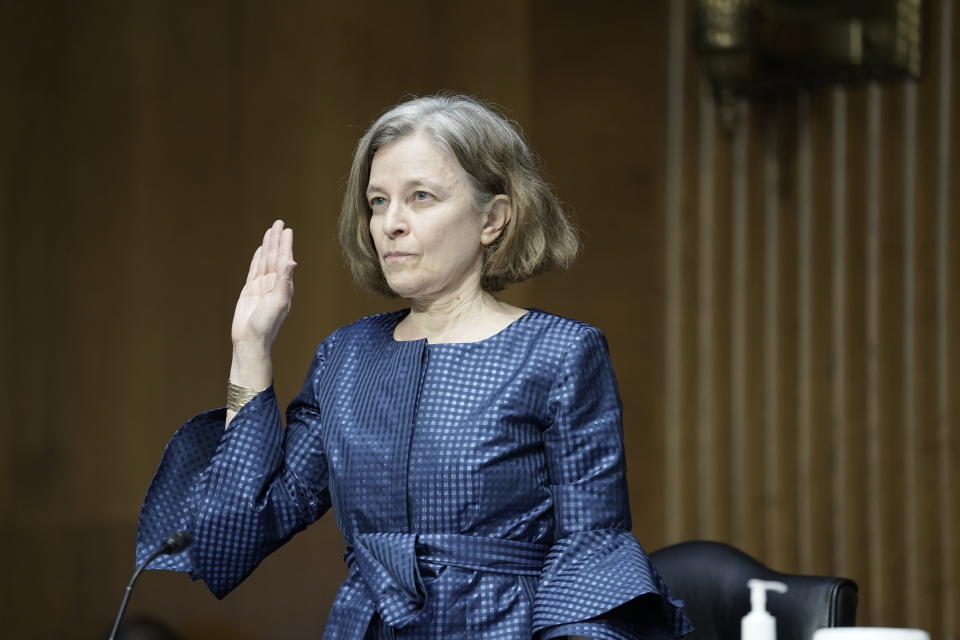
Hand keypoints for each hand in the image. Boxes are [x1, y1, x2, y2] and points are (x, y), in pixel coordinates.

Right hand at [231, 220, 295, 351]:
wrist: (250, 340)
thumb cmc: (267, 324)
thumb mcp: (278, 302)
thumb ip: (284, 281)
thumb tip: (291, 261)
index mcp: (284, 285)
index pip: (284, 259)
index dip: (285, 244)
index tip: (286, 229)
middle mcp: (274, 283)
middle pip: (274, 256)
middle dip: (276, 240)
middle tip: (279, 222)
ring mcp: (262, 286)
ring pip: (264, 260)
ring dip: (267, 246)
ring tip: (269, 231)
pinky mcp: (250, 290)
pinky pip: (254, 270)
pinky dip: (257, 258)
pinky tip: (259, 250)